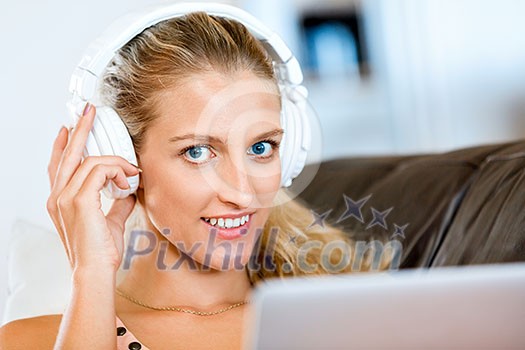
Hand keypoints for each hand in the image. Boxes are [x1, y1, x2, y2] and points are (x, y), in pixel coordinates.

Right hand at [46, 104, 140, 271]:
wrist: (95, 272)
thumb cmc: (99, 253)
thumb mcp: (109, 222)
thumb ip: (117, 205)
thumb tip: (129, 192)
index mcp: (61, 200)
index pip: (60, 165)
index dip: (65, 144)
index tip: (71, 128)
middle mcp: (58, 196)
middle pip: (67, 153)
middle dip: (80, 129)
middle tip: (89, 111)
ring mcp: (65, 197)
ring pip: (90, 160)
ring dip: (115, 162)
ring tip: (130, 172)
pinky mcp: (79, 200)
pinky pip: (100, 170)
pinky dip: (117, 171)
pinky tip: (127, 181)